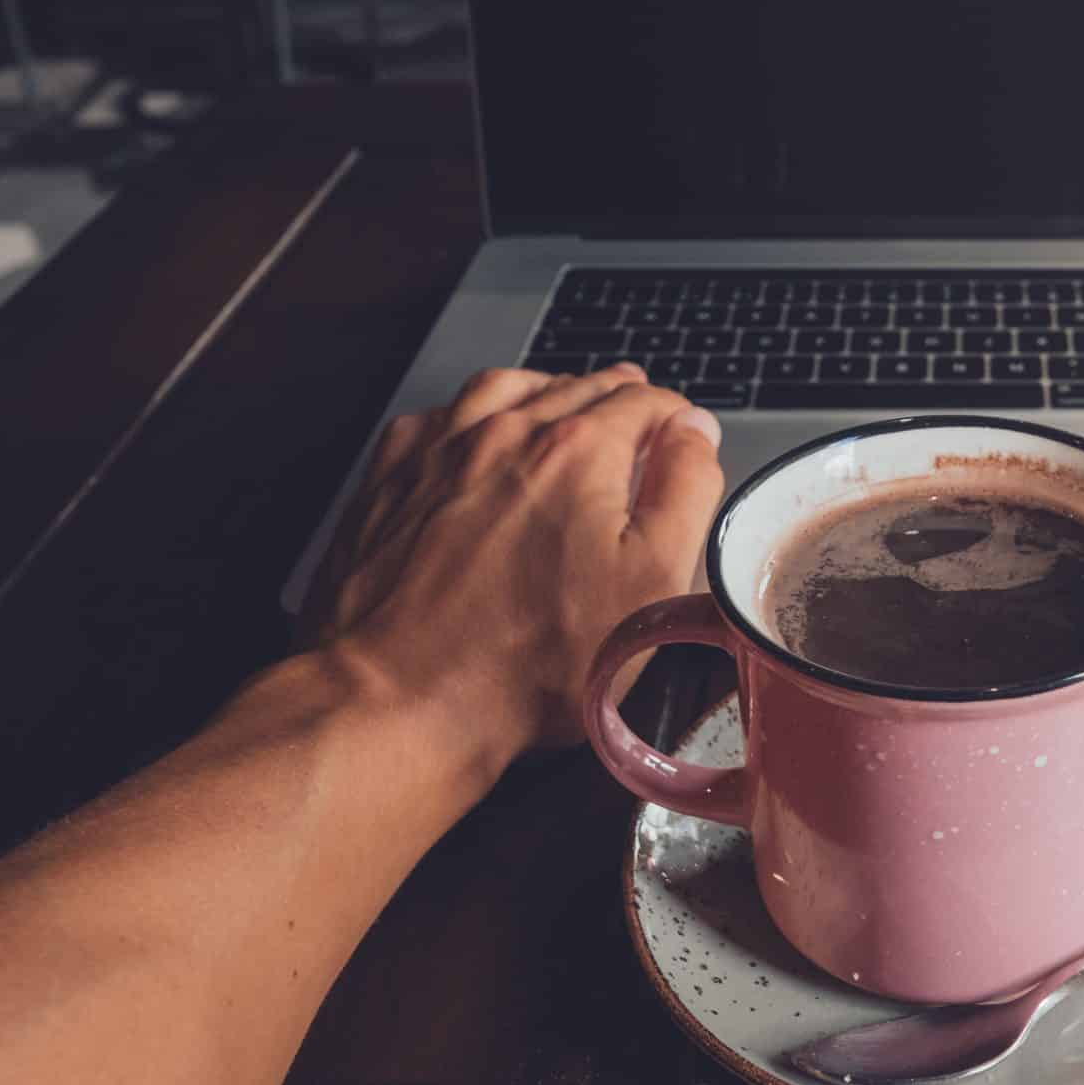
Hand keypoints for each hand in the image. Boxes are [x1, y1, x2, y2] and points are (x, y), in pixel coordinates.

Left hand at [304, 364, 723, 795]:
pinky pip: (439, 416)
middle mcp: (506, 432)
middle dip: (617, 400)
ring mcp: (440, 449)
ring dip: (546, 393)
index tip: (682, 436)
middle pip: (577, 388)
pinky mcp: (390, 477)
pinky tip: (480, 436)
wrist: (401, 696)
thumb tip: (693, 433)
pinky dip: (471, 414)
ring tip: (566, 409)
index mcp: (578, 450)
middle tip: (636, 419)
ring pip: (506, 388)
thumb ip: (685, 491)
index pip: (644, 402)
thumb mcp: (650, 583)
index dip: (675, 418)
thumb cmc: (526, 661)